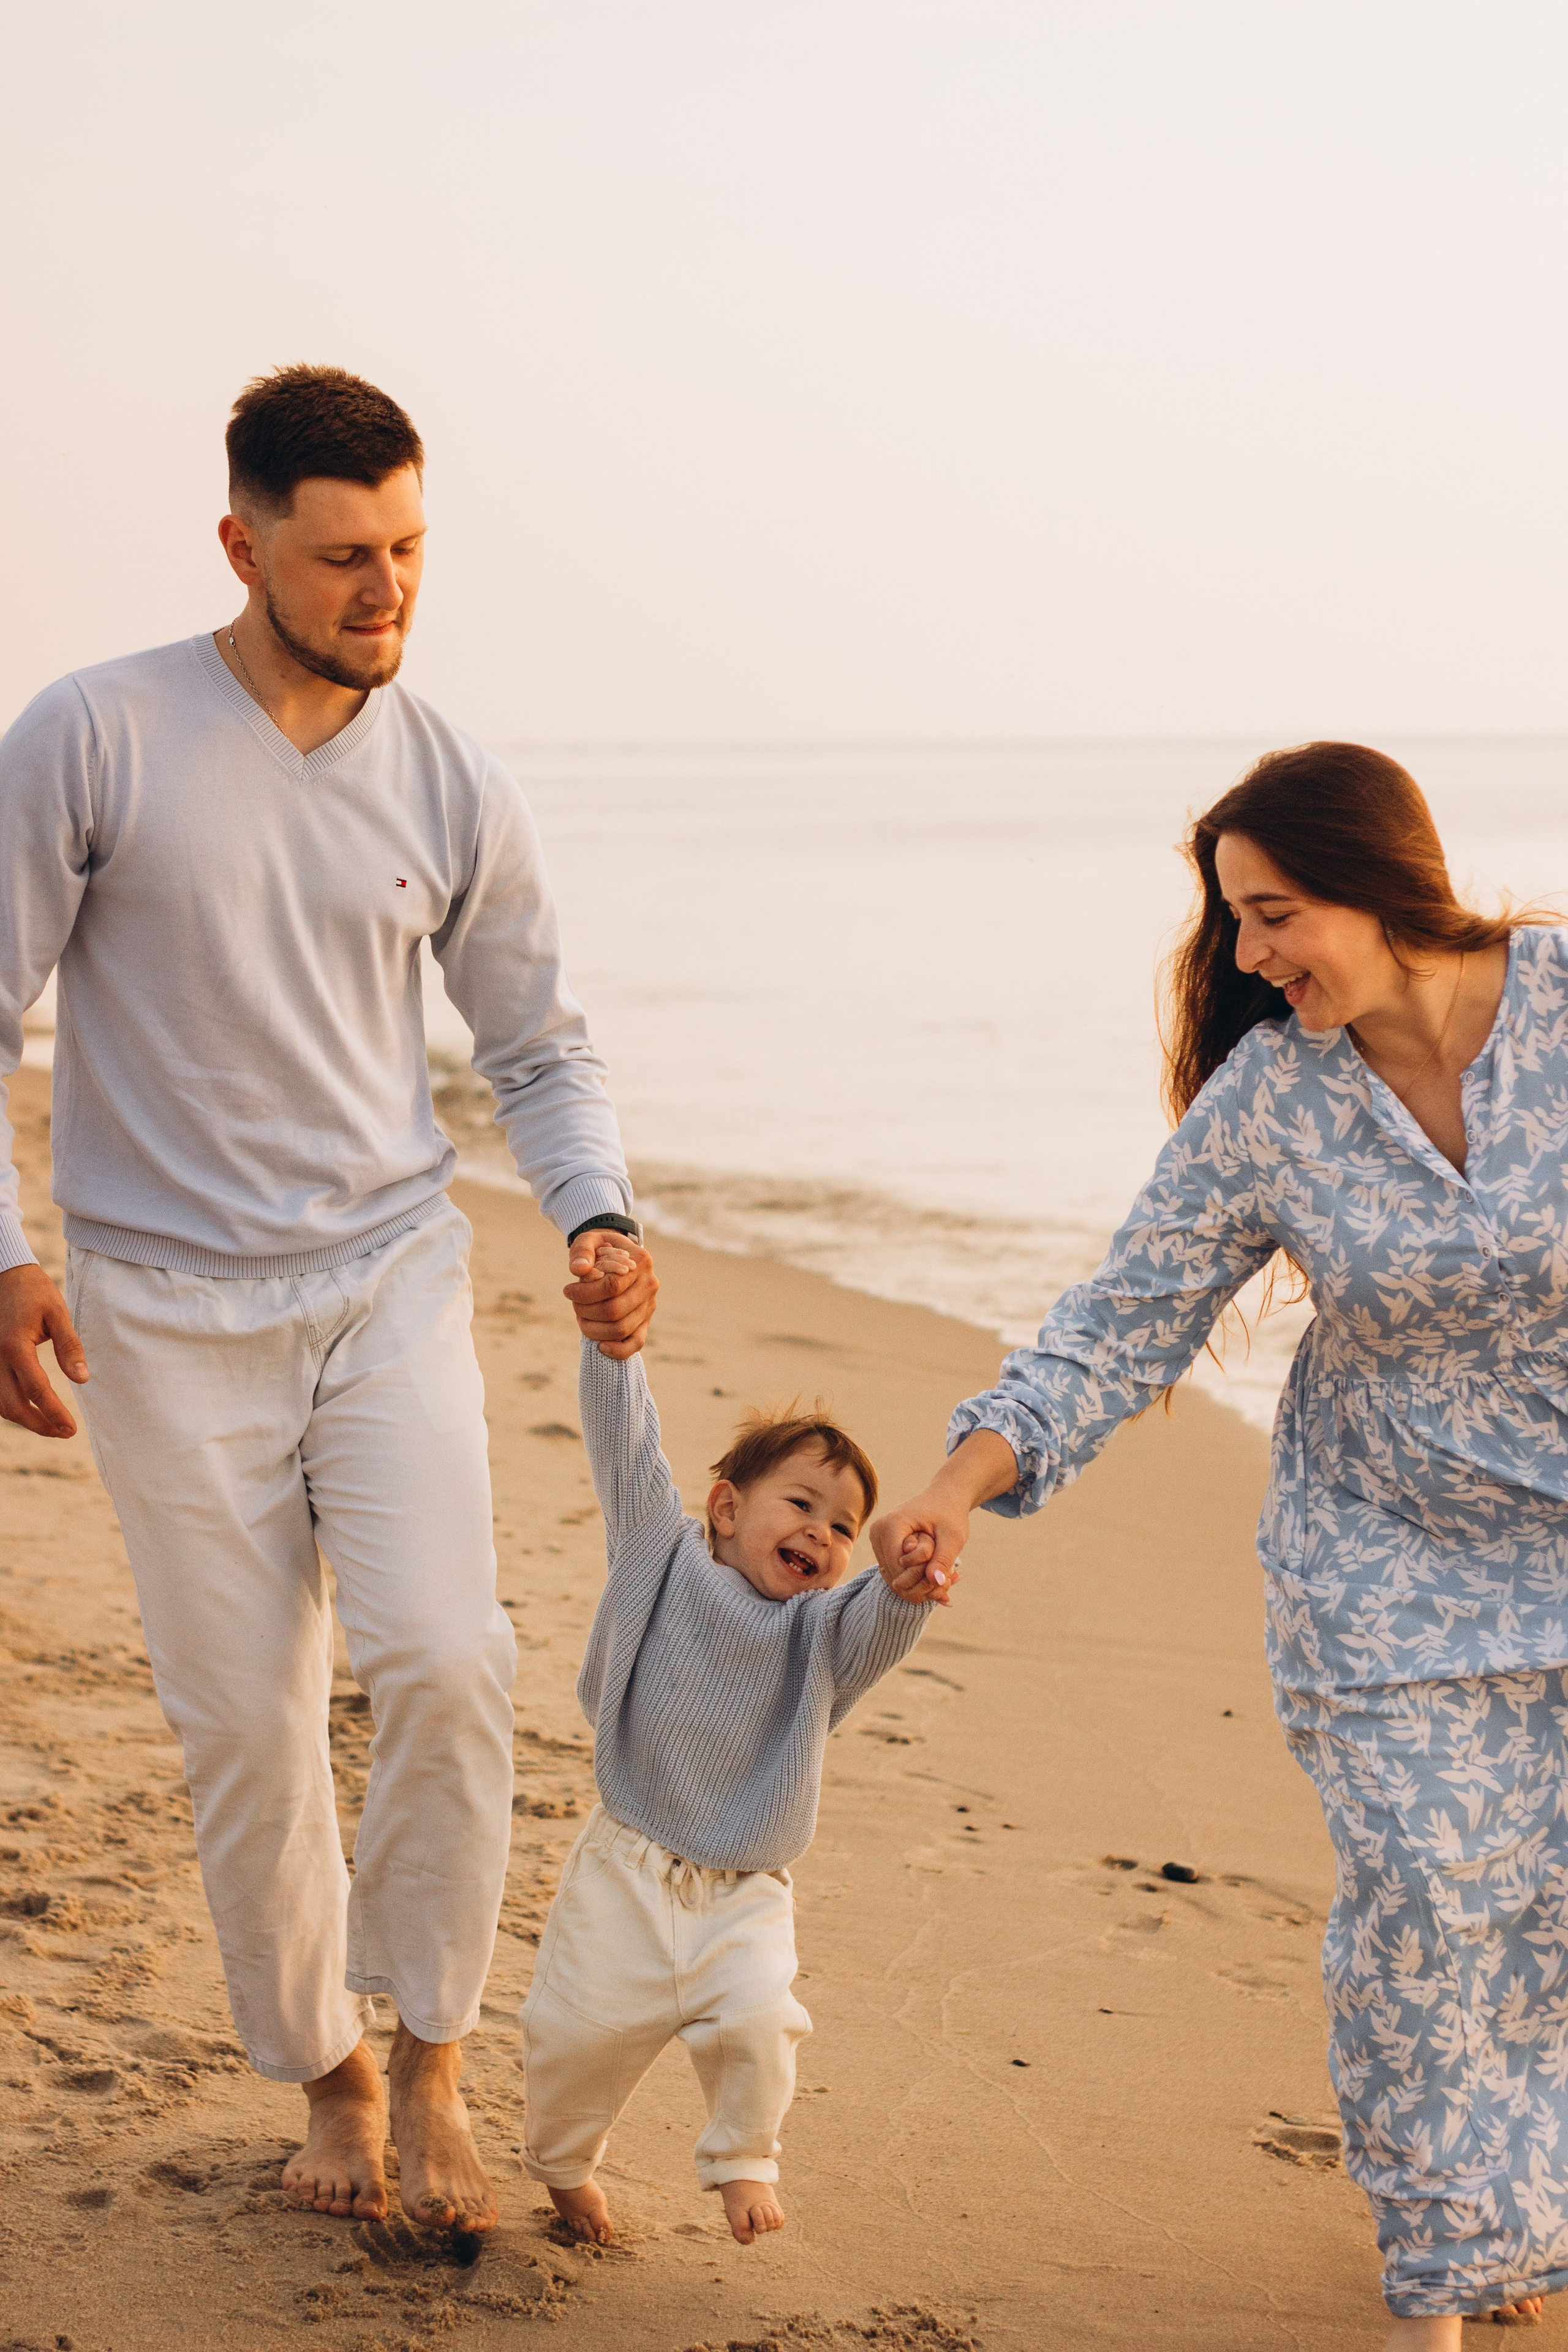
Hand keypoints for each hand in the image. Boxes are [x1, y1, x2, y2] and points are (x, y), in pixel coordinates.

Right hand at [0, 1263, 88, 1438]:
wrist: (4, 1274)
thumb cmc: (34, 1292)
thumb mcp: (58, 1313)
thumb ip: (69, 1347)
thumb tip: (82, 1379)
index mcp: (15, 1346)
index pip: (36, 1390)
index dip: (53, 1413)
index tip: (71, 1429)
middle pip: (12, 1405)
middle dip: (38, 1425)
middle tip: (65, 1432)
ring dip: (24, 1419)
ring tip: (52, 1426)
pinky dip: (10, 1406)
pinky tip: (31, 1410)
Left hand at [563, 1233, 657, 1358]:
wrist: (619, 1257)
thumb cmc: (601, 1249)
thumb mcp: (590, 1240)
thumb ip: (582, 1251)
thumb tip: (579, 1270)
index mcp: (640, 1261)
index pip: (611, 1286)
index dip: (584, 1293)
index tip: (567, 1291)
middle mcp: (650, 1284)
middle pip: (615, 1310)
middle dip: (586, 1311)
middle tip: (573, 1304)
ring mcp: (649, 1305)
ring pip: (621, 1329)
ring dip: (594, 1329)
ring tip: (580, 1317)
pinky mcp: (646, 1322)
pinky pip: (636, 1342)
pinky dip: (619, 1350)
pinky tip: (600, 1347)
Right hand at [869, 1429, 1018, 1607]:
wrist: (947, 1496)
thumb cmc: (951, 1511)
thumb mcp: (954, 1534)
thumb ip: (944, 1559)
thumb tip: (938, 1585)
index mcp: (890, 1529)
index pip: (900, 1572)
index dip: (926, 1576)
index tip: (952, 1570)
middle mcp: (877, 1537)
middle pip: (898, 1581)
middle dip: (928, 1585)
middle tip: (957, 1580)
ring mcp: (879, 1546)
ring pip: (899, 1584)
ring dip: (927, 1587)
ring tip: (954, 1579)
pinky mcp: (886, 1553)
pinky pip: (902, 1579)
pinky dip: (924, 1584)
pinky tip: (946, 1583)